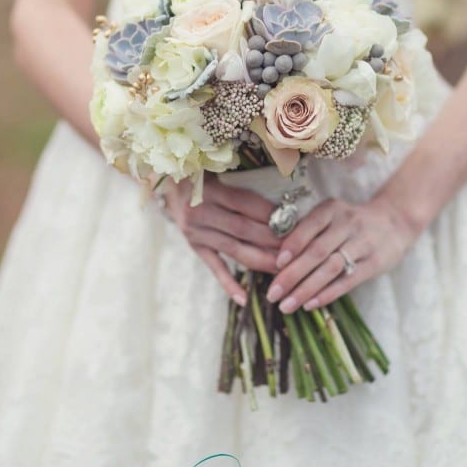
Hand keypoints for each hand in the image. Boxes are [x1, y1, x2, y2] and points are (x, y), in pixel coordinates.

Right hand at [163, 173, 282, 305]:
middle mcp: (200, 213)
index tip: (294, 220)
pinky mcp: (194, 246)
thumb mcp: (217, 167)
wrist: (169, 182)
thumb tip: (280, 200)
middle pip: (243, 229)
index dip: (271, 213)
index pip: (246, 203)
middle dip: (273, 240)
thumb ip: (243, 180)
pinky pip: (214, 267)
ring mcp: (196, 233)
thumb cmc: (202, 170)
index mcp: (209, 190)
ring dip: (261, 261)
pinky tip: (244, 299)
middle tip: (297, 247)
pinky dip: (228, 284)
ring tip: (284, 270)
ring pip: (234, 250)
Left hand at [266, 196, 419, 313]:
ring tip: (286, 305)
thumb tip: (274, 260)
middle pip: (317, 251)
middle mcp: (347, 224)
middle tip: (272, 294)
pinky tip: (310, 304)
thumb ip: (308, 232)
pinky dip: (327, 294)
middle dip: (292, 275)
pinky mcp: (374, 263)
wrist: (395, 222)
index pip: (309, 226)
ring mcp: (363, 244)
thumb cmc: (350, 223)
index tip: (275, 264)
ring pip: (330, 268)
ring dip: (306, 289)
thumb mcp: (331, 217)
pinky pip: (348, 281)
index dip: (292, 245)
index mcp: (332, 209)